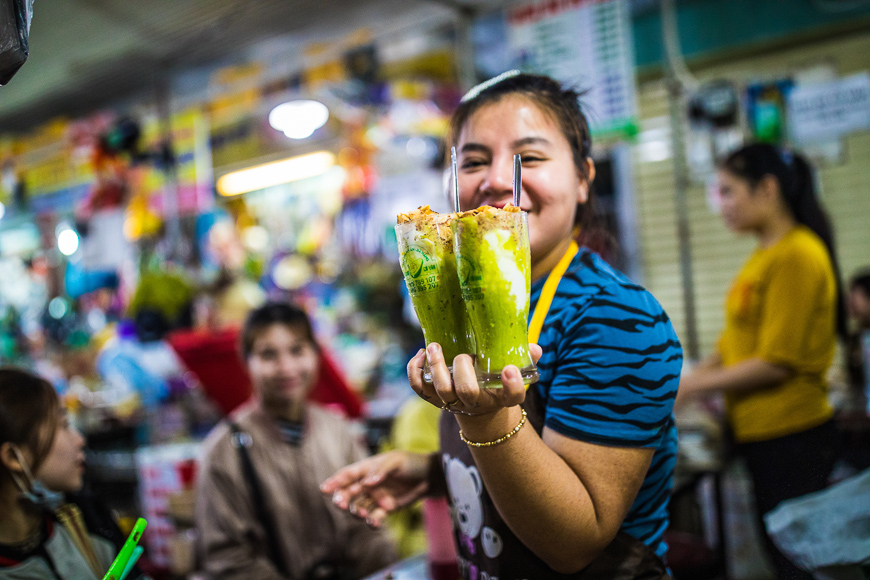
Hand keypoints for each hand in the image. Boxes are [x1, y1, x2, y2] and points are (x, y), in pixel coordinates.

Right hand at [320, 450, 430, 526]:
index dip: (335, 482)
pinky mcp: (384, 509)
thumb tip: (367, 483)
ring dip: (357, 512)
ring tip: (362, 514)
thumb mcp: (396, 461)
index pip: (347, 475)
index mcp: (366, 469)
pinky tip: (374, 522)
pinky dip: (372, 521)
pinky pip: (374, 517)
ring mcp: (375, 498)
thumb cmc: (410, 463)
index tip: (324, 489)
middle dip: (342, 499)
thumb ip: (380, 471)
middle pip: (348, 493)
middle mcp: (367, 484)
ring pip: (358, 507)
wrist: (428, 477)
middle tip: (340, 504)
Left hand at [408, 342, 543, 416]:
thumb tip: (535, 347)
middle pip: (467, 392)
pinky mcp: (434, 398)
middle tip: (464, 355)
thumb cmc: (496, 382)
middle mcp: (476, 403)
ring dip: (435, 368)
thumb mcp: (513, 372)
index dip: (513, 386)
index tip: (510, 370)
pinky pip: (419, 389)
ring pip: (441, 391)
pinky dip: (415, 372)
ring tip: (434, 347)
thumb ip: (524, 357)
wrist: (479, 407)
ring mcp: (453, 402)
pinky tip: (420, 354)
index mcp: (500, 397)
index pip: (513, 397)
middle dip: (463, 371)